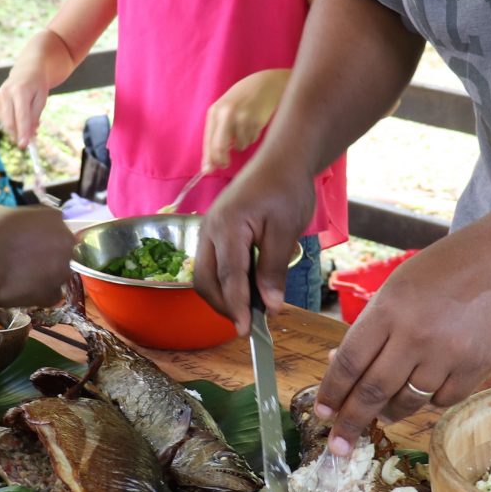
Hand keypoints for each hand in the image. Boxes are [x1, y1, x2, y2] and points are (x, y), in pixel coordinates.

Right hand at [0, 67, 48, 148]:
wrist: (28, 70)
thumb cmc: (37, 85)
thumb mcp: (41, 99)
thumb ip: (34, 117)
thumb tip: (28, 136)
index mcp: (20, 91)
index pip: (21, 117)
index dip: (23, 133)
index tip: (24, 146)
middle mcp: (6, 93)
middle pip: (9, 122)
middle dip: (19, 135)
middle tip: (29, 142)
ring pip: (7, 122)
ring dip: (18, 128)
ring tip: (31, 121)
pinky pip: (4, 118)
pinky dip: (13, 121)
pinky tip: (20, 113)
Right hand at [0, 206, 73, 306]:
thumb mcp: (7, 213)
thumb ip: (25, 219)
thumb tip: (23, 226)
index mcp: (53, 217)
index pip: (54, 225)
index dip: (39, 234)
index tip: (26, 239)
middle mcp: (65, 241)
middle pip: (60, 248)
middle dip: (46, 253)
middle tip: (23, 258)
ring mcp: (62, 268)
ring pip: (58, 271)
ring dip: (45, 274)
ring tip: (21, 277)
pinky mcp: (53, 292)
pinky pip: (52, 293)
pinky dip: (40, 294)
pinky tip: (24, 291)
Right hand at [193, 157, 314, 334]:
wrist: (280, 160)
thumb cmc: (286, 189)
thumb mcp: (286, 230)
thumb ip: (273, 269)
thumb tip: (269, 306)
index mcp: (227, 227)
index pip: (228, 277)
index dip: (236, 307)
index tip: (245, 332)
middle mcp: (209, 229)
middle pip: (205, 280)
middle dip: (223, 306)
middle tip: (249, 324)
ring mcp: (208, 230)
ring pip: (204, 274)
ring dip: (223, 295)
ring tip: (250, 308)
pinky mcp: (214, 231)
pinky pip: (211, 263)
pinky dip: (225, 281)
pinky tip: (246, 287)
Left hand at [202, 69, 289, 173]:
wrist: (265, 84)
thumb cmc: (241, 100)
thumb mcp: (224, 111)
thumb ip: (217, 133)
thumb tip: (210, 163)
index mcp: (214, 112)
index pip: (208, 140)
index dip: (208, 158)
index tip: (208, 171)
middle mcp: (226, 114)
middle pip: (219, 147)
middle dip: (221, 160)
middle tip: (225, 164)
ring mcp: (242, 118)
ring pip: (239, 146)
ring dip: (242, 143)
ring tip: (246, 127)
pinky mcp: (256, 121)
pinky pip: (251, 140)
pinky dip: (252, 137)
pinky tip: (254, 123)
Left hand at [314, 235, 490, 455]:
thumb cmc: (443, 268)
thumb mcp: (395, 288)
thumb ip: (371, 328)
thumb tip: (340, 365)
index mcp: (388, 311)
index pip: (349, 362)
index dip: (331, 392)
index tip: (321, 412)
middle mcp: (416, 336)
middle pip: (373, 391)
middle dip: (352, 421)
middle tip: (339, 444)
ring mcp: (450, 355)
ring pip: (408, 401)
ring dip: (388, 413)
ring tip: (379, 416)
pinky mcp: (479, 367)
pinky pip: (443, 400)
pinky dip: (427, 402)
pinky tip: (420, 395)